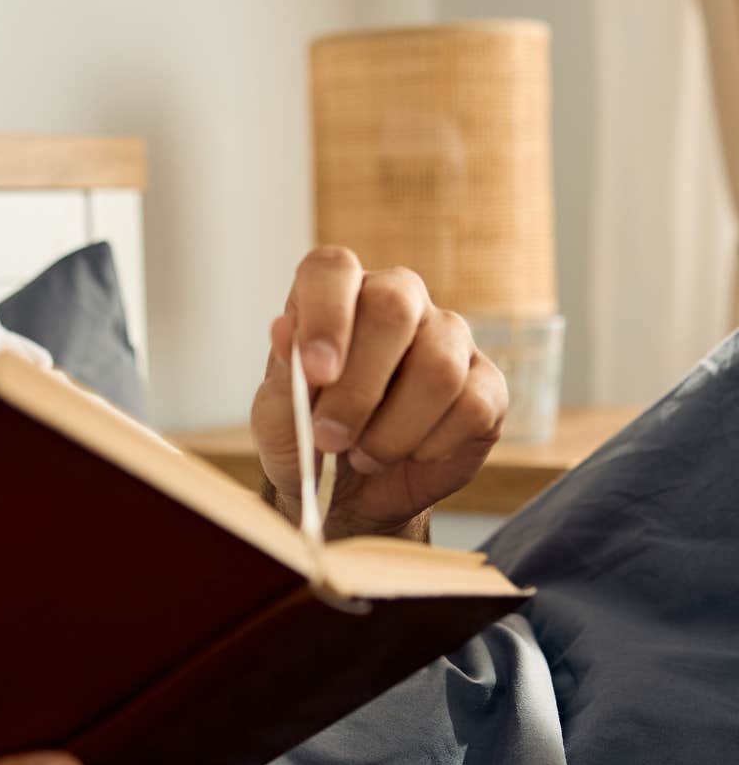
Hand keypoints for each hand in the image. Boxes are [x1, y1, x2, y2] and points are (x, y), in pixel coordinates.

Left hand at [250, 247, 508, 539]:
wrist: (348, 496)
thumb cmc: (306, 441)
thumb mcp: (277, 421)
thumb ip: (283, 378)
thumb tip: (284, 330)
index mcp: (335, 296)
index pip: (332, 269)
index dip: (326, 314)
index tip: (316, 373)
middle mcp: (397, 300)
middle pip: (394, 308)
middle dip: (358, 388)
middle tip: (328, 439)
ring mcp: (448, 337)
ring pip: (438, 367)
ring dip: (392, 430)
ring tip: (362, 456)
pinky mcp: (486, 383)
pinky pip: (471, 406)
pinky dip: (430, 446)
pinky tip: (407, 456)